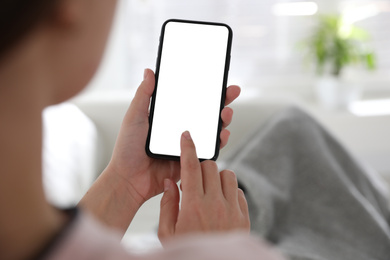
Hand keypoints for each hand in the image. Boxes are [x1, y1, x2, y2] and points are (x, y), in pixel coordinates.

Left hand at [106, 69, 240, 206]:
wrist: (128, 179)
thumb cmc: (127, 148)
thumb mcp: (134, 116)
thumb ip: (143, 95)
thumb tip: (149, 71)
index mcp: (168, 118)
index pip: (191, 100)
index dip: (205, 90)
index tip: (217, 80)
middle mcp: (179, 130)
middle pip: (206, 114)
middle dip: (221, 102)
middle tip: (231, 92)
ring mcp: (186, 145)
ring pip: (211, 131)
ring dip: (222, 121)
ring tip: (226, 114)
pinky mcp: (190, 160)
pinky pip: (208, 150)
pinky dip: (219, 142)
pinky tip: (222, 135)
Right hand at [158, 131, 249, 242]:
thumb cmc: (188, 250)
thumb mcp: (167, 233)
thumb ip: (167, 204)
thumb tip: (170, 182)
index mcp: (193, 206)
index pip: (190, 167)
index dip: (188, 148)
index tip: (187, 136)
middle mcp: (215, 204)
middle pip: (211, 166)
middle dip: (201, 166)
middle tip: (194, 178)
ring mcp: (232, 210)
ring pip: (228, 175)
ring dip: (217, 177)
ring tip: (208, 190)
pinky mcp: (244, 217)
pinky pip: (238, 192)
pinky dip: (229, 191)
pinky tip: (220, 203)